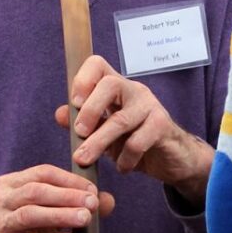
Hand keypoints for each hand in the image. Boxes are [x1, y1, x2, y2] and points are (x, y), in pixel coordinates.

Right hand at [0, 164, 114, 232]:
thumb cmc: (24, 232)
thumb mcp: (47, 213)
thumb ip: (76, 204)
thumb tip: (107, 201)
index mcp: (10, 184)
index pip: (42, 173)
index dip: (69, 180)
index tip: (92, 189)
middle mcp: (0, 201)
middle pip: (35, 191)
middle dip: (67, 196)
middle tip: (92, 203)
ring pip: (30, 215)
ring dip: (61, 216)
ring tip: (84, 219)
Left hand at [54, 55, 212, 204]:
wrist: (171, 157)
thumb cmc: (134, 140)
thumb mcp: (104, 132)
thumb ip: (82, 123)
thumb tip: (60, 113)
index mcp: (116, 87)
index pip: (98, 65)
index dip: (83, 79)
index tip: (74, 103)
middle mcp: (134, 90)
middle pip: (110, 84)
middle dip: (89, 110)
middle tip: (78, 134)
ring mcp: (150, 106)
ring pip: (121, 119)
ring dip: (98, 142)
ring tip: (84, 160)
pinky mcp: (162, 126)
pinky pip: (138, 142)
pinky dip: (124, 159)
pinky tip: (122, 168)